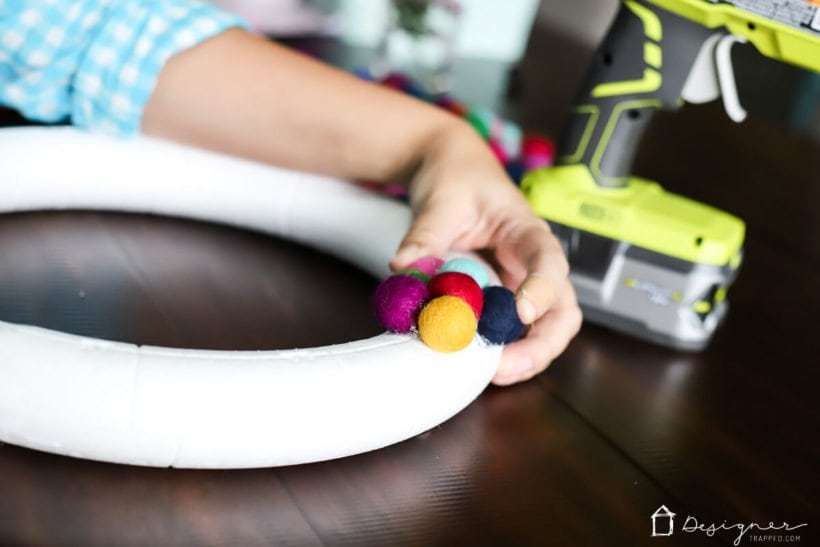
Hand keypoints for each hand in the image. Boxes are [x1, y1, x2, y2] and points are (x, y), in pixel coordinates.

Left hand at [390, 122, 581, 384]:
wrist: (449, 169)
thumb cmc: (455, 177)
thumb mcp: (440, 200)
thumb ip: (425, 234)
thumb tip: (403, 266)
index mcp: (528, 232)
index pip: (549, 263)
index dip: (541, 290)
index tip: (520, 312)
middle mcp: (533, 264)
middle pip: (562, 311)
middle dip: (541, 345)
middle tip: (503, 366)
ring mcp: (521, 285)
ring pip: (544, 330)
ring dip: (523, 357)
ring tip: (487, 373)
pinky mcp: (502, 299)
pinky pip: (511, 331)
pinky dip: (500, 351)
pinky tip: (475, 362)